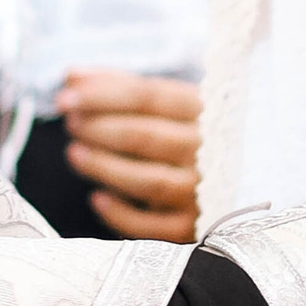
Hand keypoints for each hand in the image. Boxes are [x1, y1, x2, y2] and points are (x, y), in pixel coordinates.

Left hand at [59, 71, 200, 241]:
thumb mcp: (168, 106)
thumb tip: (70, 76)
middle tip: (71, 123)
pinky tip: (97, 198)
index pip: (149, 96)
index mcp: (207, 111)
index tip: (64, 96)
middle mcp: (211, 151)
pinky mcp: (194, 229)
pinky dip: (121, 214)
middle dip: (99, 128)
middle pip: (145, 136)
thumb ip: (121, 87)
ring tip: (75, 153)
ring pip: (148, 180)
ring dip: (104, 166)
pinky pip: (153, 227)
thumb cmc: (190, 137)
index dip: (102, 94)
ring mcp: (205, 192)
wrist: (241, 186)